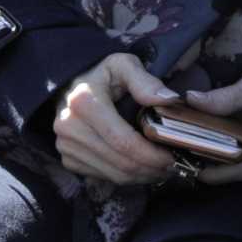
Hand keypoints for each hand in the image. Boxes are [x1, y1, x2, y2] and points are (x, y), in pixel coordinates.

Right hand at [53, 52, 180, 185]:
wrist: (70, 85)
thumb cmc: (103, 74)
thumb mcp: (124, 65)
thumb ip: (145, 82)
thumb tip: (169, 100)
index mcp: (85, 103)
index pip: (123, 141)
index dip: (151, 155)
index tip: (173, 156)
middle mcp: (70, 128)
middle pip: (120, 162)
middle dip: (151, 169)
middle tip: (174, 166)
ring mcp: (67, 147)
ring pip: (113, 174)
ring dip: (142, 176)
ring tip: (164, 169)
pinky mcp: (68, 159)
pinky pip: (103, 176)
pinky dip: (126, 177)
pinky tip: (144, 168)